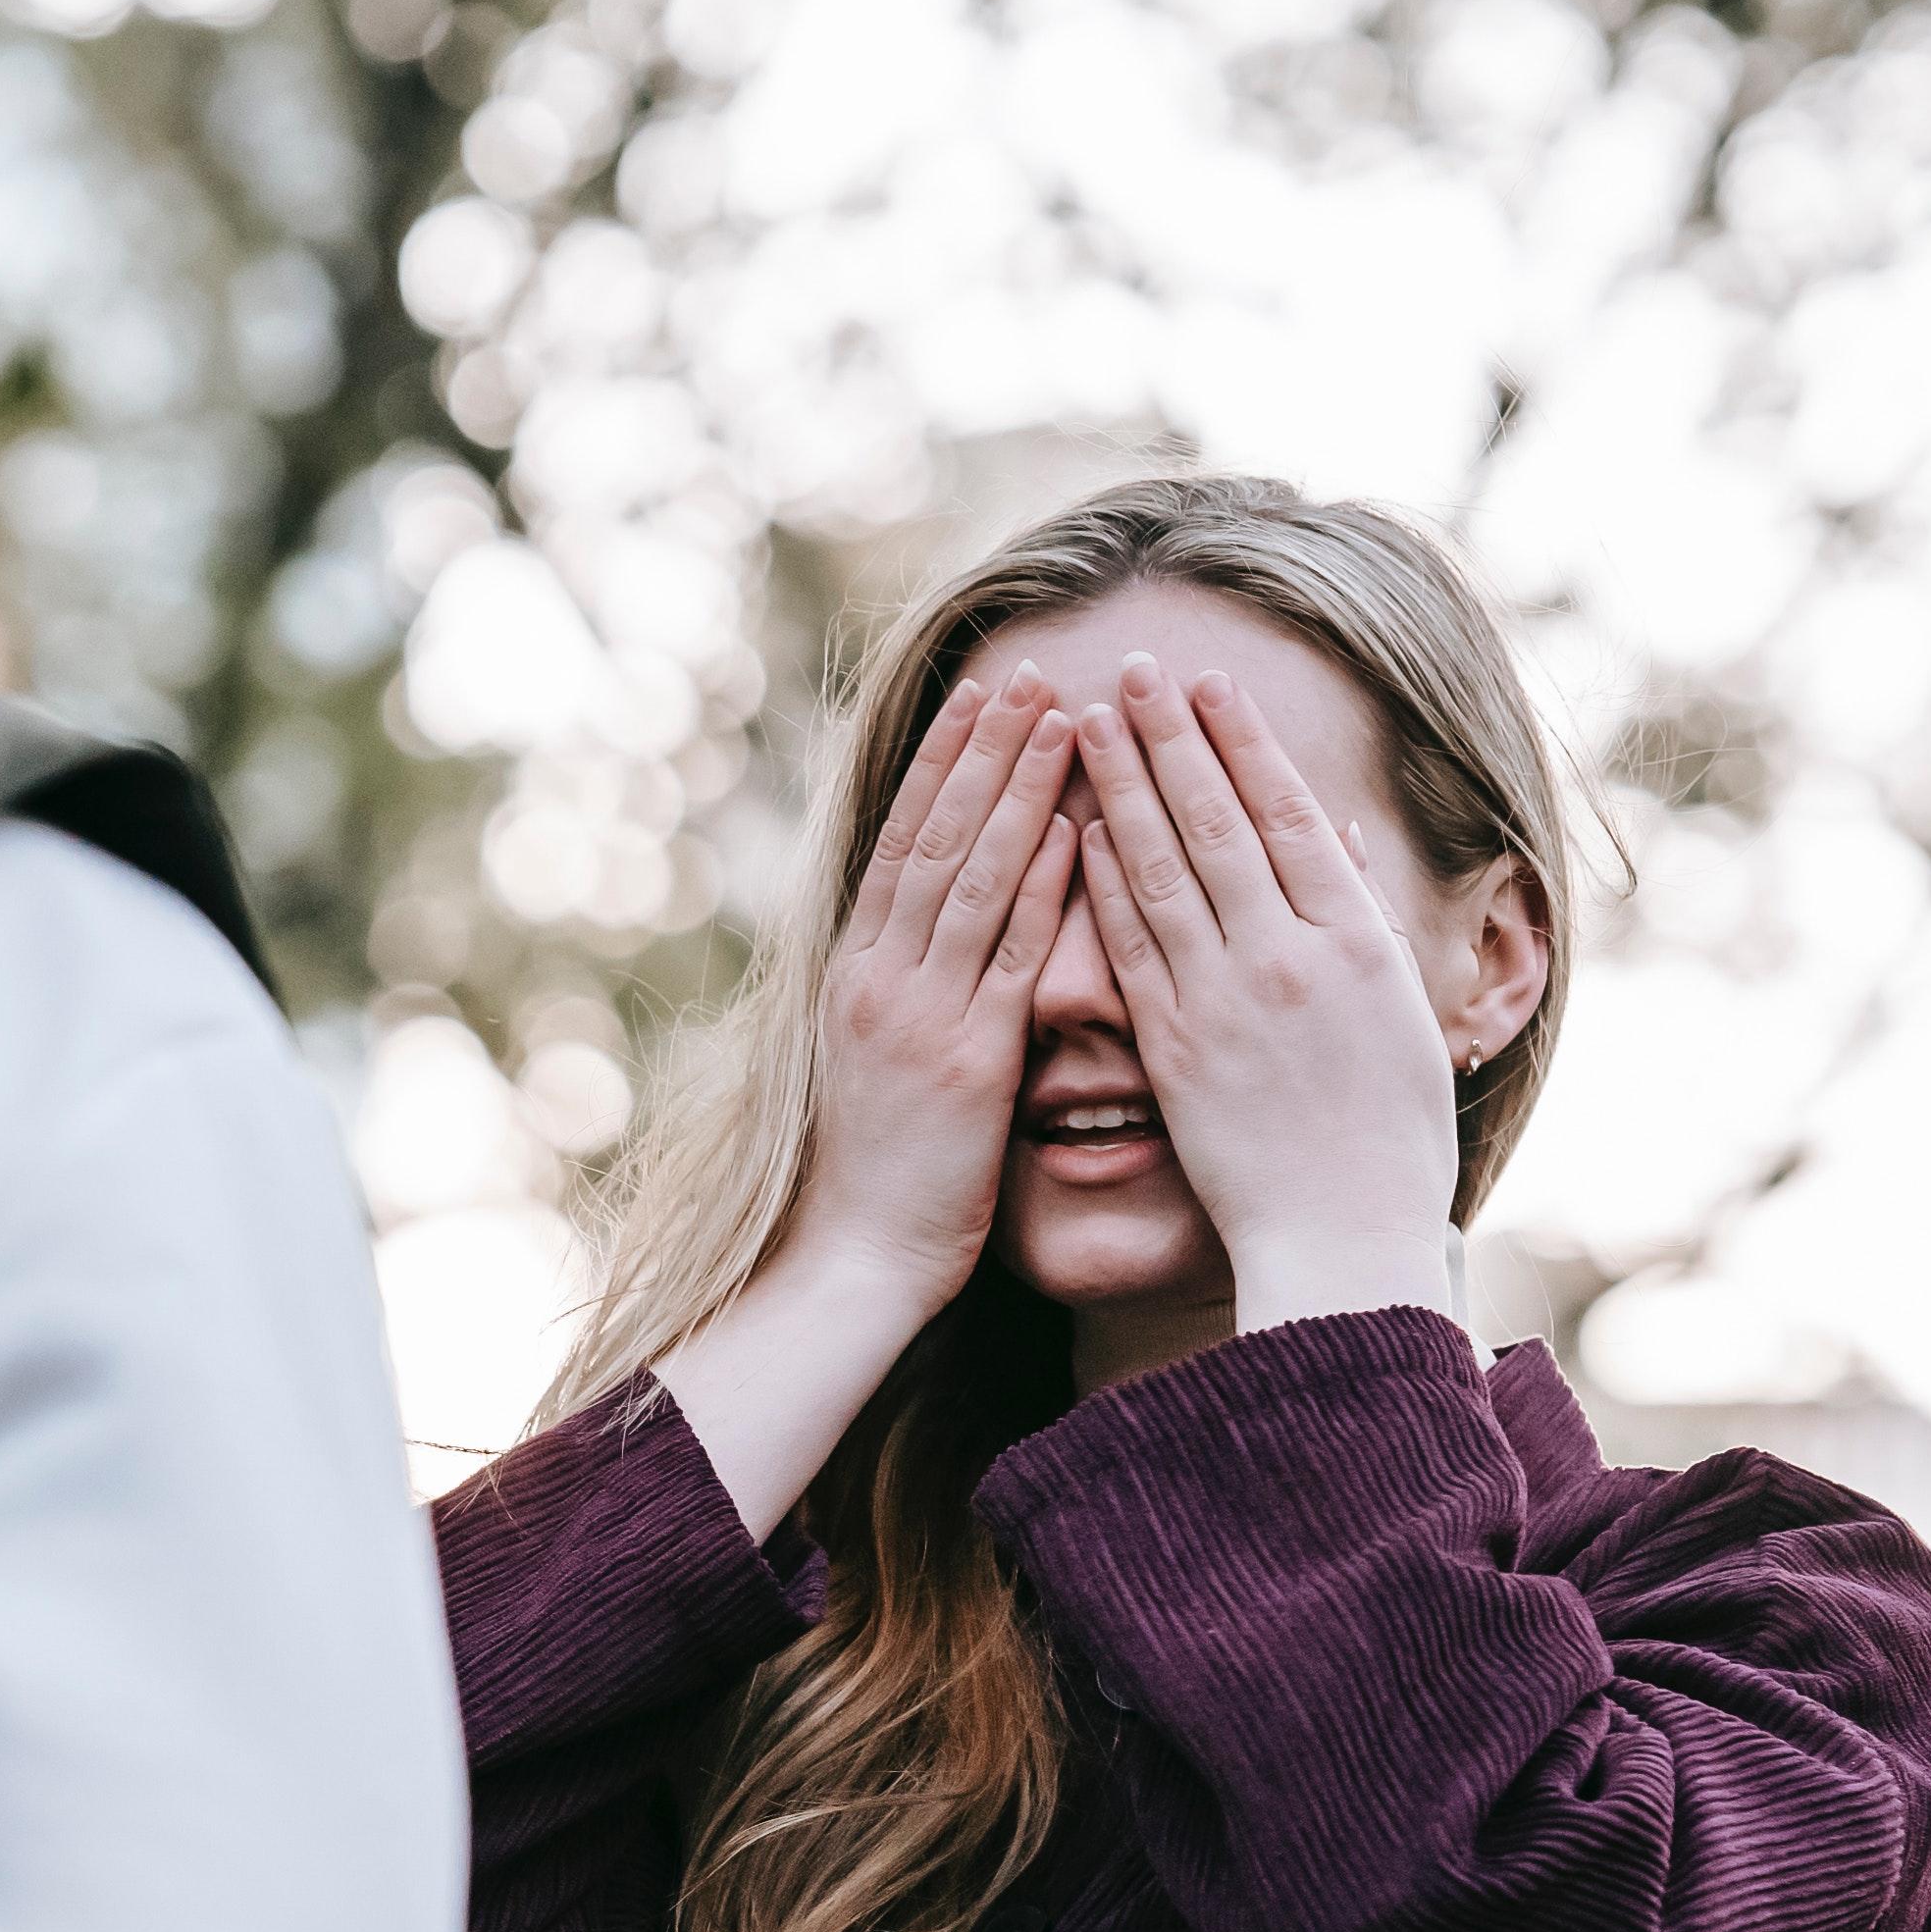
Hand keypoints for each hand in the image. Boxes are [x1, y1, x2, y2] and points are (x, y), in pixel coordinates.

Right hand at [799, 659, 1086, 1315]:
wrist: (855, 1258)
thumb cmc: (879, 1171)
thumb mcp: (877, 1059)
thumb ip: (911, 986)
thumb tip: (947, 927)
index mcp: (856, 971)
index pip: (904, 840)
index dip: (946, 762)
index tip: (984, 695)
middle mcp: (879, 977)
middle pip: (938, 838)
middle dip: (987, 750)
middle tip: (1034, 673)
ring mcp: (918, 1014)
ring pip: (972, 877)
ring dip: (1019, 791)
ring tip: (1062, 718)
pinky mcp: (964, 1061)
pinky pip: (1008, 957)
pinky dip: (1041, 887)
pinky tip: (1075, 829)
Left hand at [1068, 652, 1461, 1333]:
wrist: (1344, 1240)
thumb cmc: (1386, 1138)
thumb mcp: (1403, 1014)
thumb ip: (1367, 916)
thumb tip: (1345, 831)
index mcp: (1358, 943)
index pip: (1290, 816)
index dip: (1243, 743)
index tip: (1209, 684)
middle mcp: (1292, 958)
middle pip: (1219, 823)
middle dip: (1172, 738)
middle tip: (1134, 668)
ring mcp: (1229, 1000)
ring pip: (1164, 870)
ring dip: (1122, 787)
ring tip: (1087, 720)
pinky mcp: (1176, 1049)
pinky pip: (1132, 947)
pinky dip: (1102, 881)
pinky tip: (1075, 829)